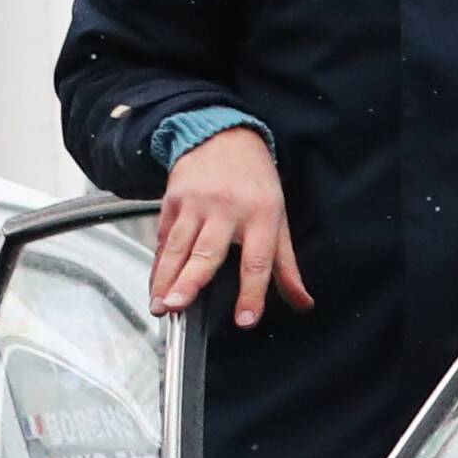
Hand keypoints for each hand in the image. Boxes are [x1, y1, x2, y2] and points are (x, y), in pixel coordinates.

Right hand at [148, 124, 308, 328]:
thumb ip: (286, 266)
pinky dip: (158, 265)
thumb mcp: (279, 219)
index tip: (245, 321)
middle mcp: (226, 209)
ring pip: (177, 247)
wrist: (224, 137)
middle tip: (178, 306)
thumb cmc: (256, 183)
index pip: (257, 261)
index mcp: (261, 216)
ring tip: (160, 306)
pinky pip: (163, 238)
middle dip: (190, 282)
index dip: (252, 293)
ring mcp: (195, 204)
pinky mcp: (172, 200)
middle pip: (207, 252)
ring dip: (165, 279)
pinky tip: (155, 285)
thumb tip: (303, 303)